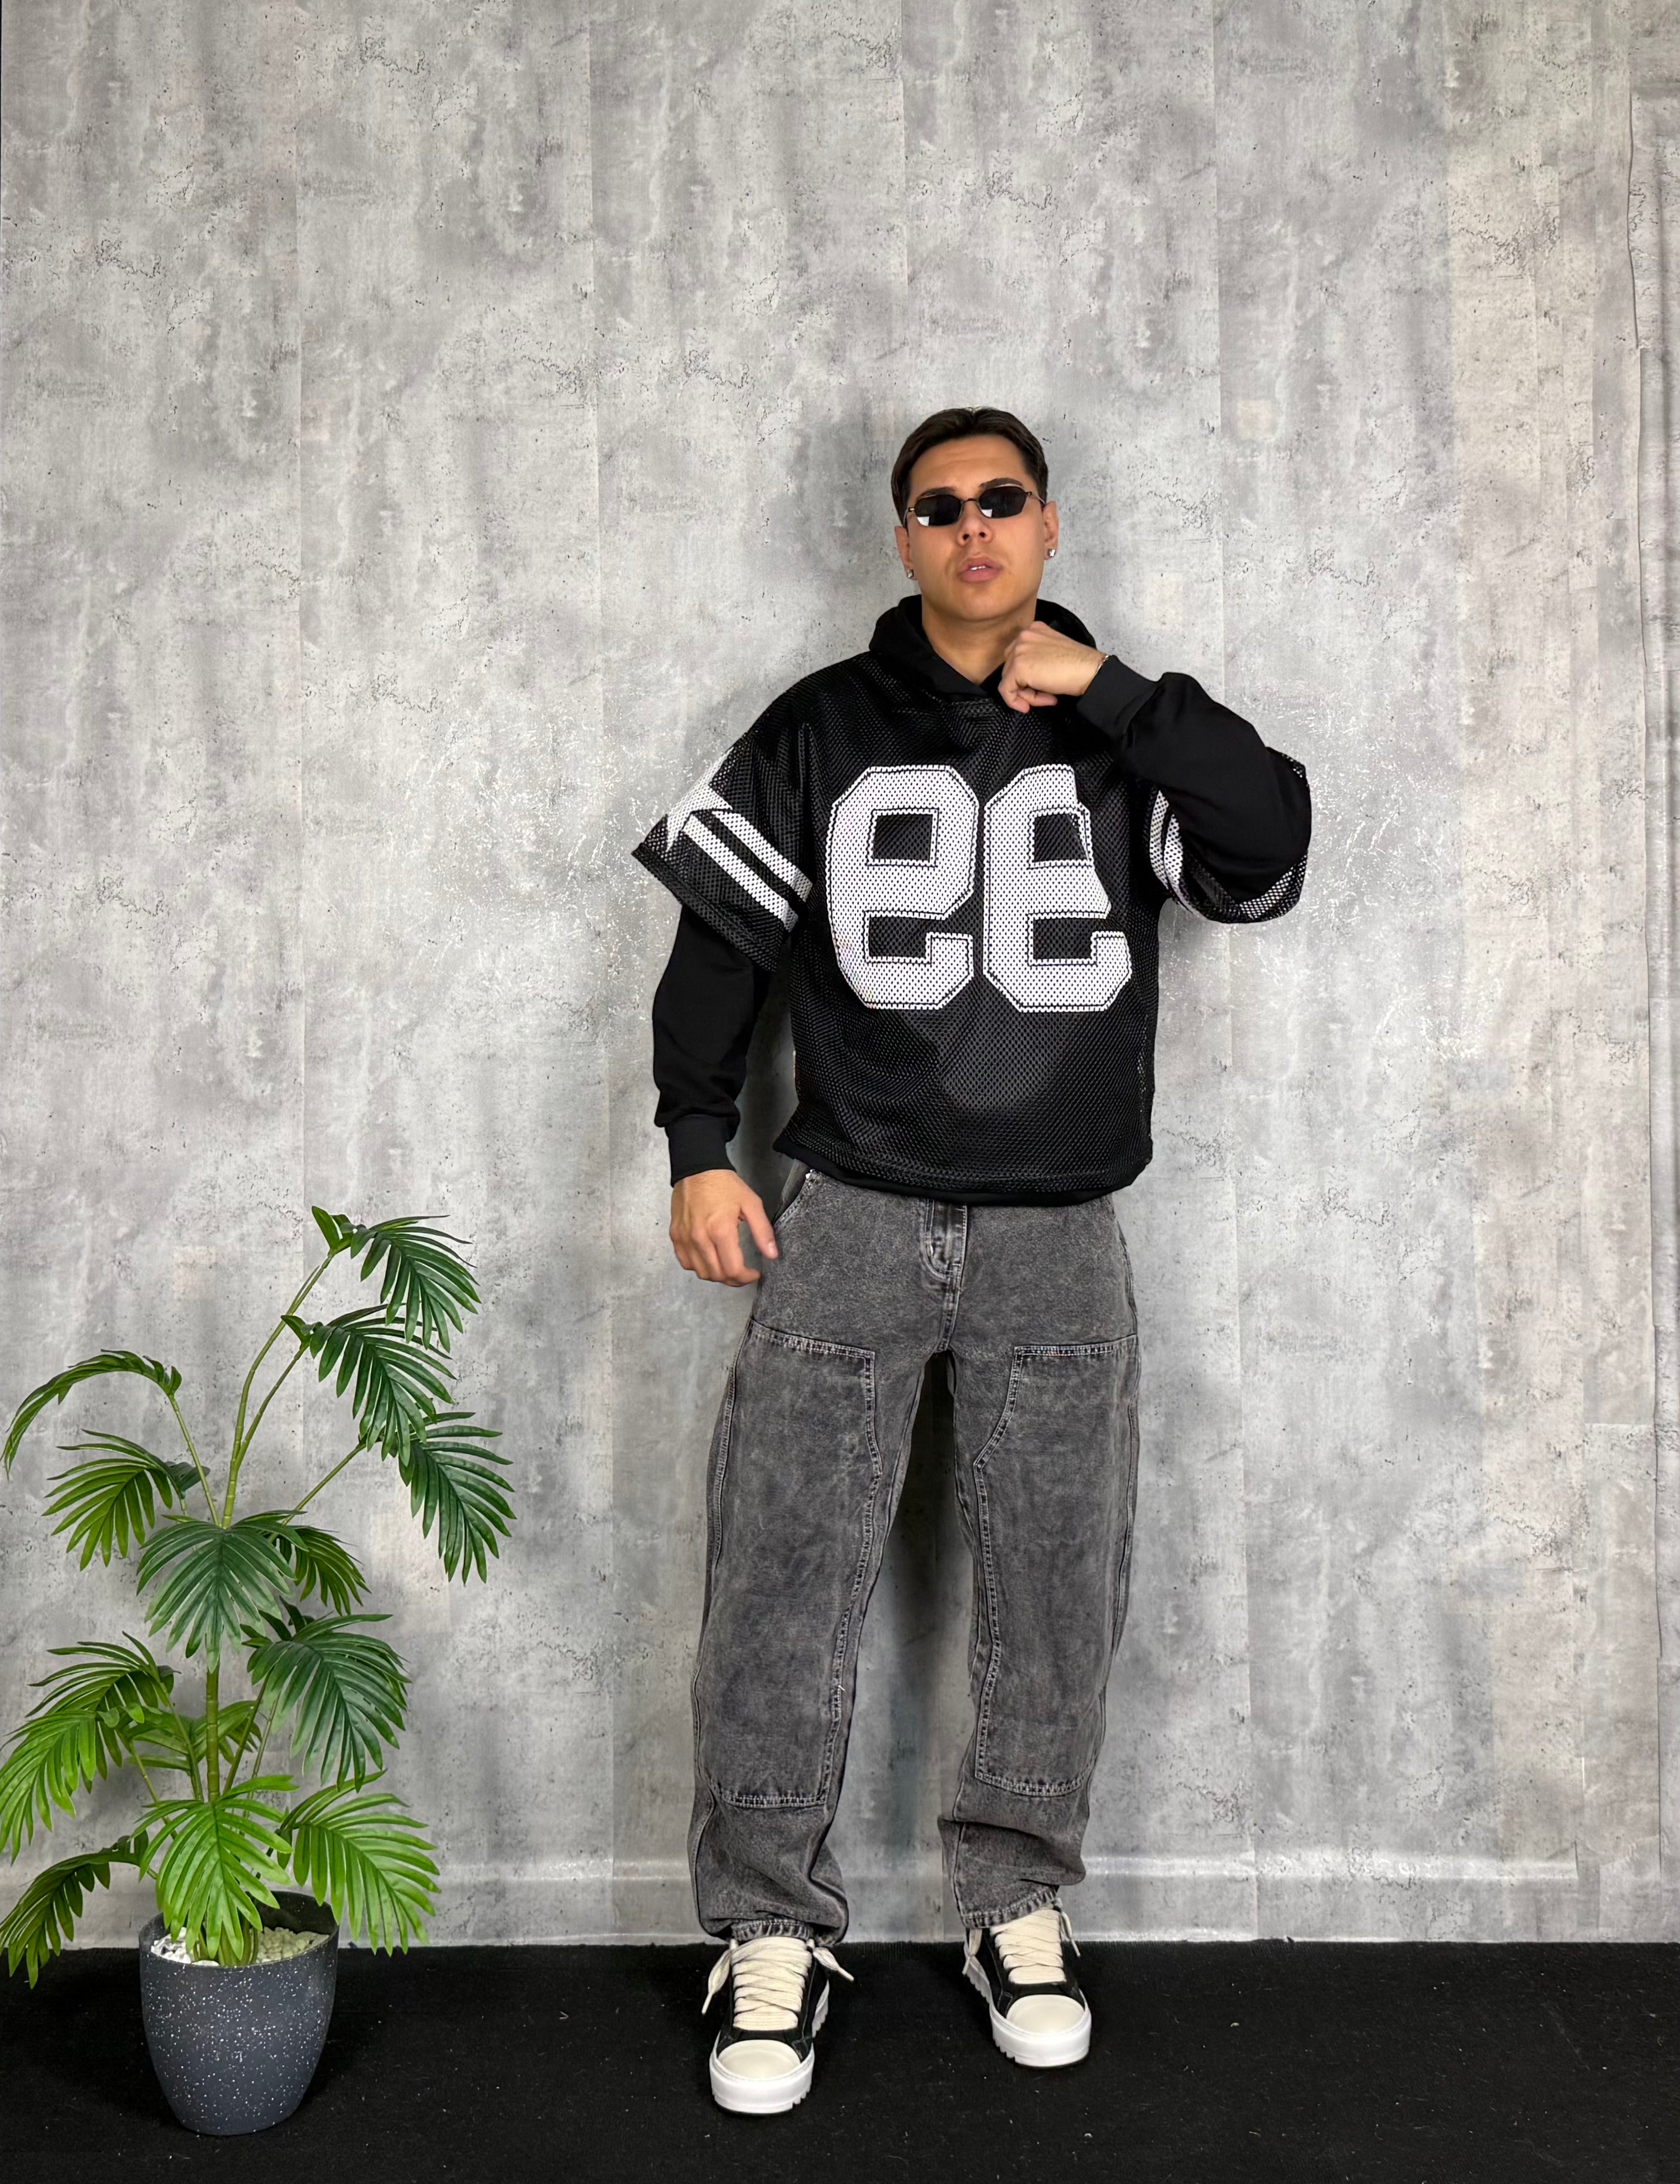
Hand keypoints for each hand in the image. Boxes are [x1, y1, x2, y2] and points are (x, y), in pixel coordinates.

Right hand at [670, 1168, 778, 1285]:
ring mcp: (684, 1238)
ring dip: (717, 1276)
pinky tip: (710, 1259)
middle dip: (734, 1280)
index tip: (755, 1273)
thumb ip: (763, 1231)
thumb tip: (772, 1255)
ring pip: (701, 1273)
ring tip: (728, 1267)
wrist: (697, 1169)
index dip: (746, 1278)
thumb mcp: (751, 1203)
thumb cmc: (725, 1185)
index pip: (733, 1269)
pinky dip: (699, 1267)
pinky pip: (686, 1263)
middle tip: (744, 1273)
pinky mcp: (675, 1236)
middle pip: (717, 1275)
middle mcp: (700, 1238)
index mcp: (720, 1230)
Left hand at [998, 622, 1105, 713]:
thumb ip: (1037, 658)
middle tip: (1046, 695)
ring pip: (1009, 680)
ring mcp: (1019, 650)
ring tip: (1047, 698)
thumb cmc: (1079, 665)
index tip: (1042, 687)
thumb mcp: (1053, 653)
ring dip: (1027, 694)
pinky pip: (1006, 691)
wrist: (1089, 670)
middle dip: (1026, 686)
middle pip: (1011, 668)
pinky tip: (1029, 706)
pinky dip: (1015, 702)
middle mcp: (1023, 636)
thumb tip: (1025, 680)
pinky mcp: (1019, 668)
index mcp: (1033, 629)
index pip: (1018, 656)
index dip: (1027, 676)